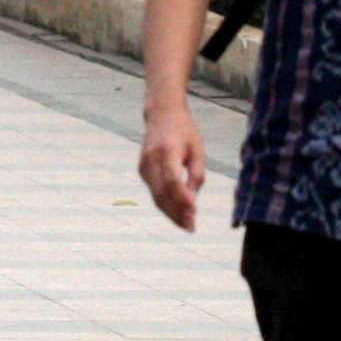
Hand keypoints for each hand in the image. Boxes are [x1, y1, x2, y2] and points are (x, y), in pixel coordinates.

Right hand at [138, 103, 205, 230]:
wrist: (162, 113)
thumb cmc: (184, 131)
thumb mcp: (198, 149)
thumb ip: (196, 175)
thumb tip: (192, 202)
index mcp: (168, 150)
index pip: (172, 180)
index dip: (182, 199)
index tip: (194, 213)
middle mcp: (152, 158)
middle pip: (162, 193)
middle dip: (177, 213)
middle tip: (191, 227)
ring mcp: (144, 165)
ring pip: (156, 196)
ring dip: (171, 213)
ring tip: (186, 225)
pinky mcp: (142, 169)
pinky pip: (154, 191)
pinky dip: (165, 204)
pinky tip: (177, 212)